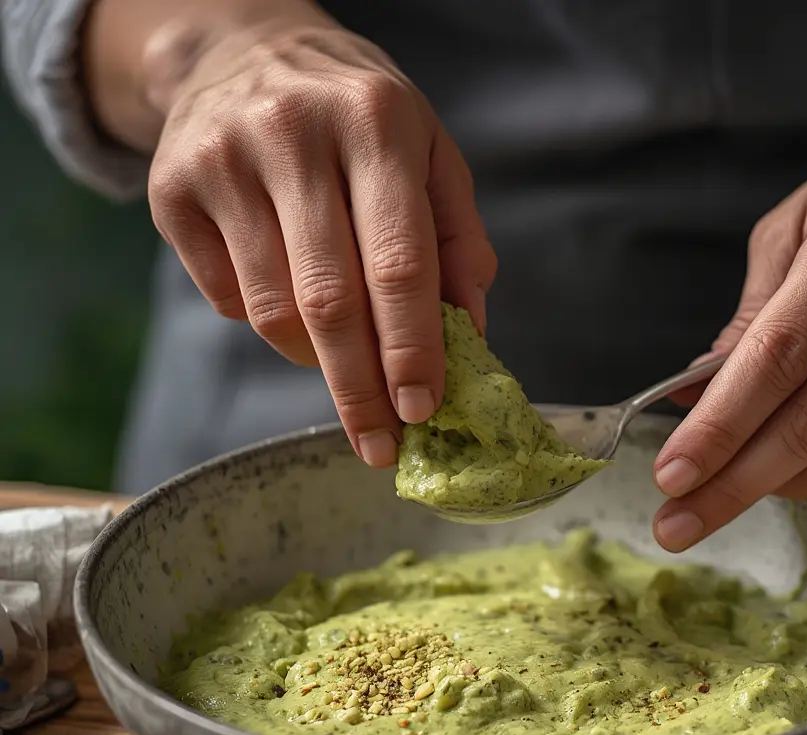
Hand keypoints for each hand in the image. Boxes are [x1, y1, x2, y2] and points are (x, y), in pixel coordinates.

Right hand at [146, 7, 495, 465]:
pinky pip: (226, 300)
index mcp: (375, 124)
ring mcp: (221, 161)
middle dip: (360, 390)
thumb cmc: (358, 118)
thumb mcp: (429, 155)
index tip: (421, 411)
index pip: (398, 263)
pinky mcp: (170, 190)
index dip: (411, 349)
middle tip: (381, 445)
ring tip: (341, 354)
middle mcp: (292, 135)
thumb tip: (468, 334)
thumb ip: (458, 241)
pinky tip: (285, 290)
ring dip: (315, 359)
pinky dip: (265, 323)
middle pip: (329, 302)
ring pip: (272, 312)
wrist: (243, 49)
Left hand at [652, 118, 806, 550]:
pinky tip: (786, 457)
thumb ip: (744, 317)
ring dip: (768, 488)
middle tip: (675, 525)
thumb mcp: (791, 228)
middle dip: (731, 486)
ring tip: (713, 499)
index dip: (720, 426)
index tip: (672, 474)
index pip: (778, 358)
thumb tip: (693, 396)